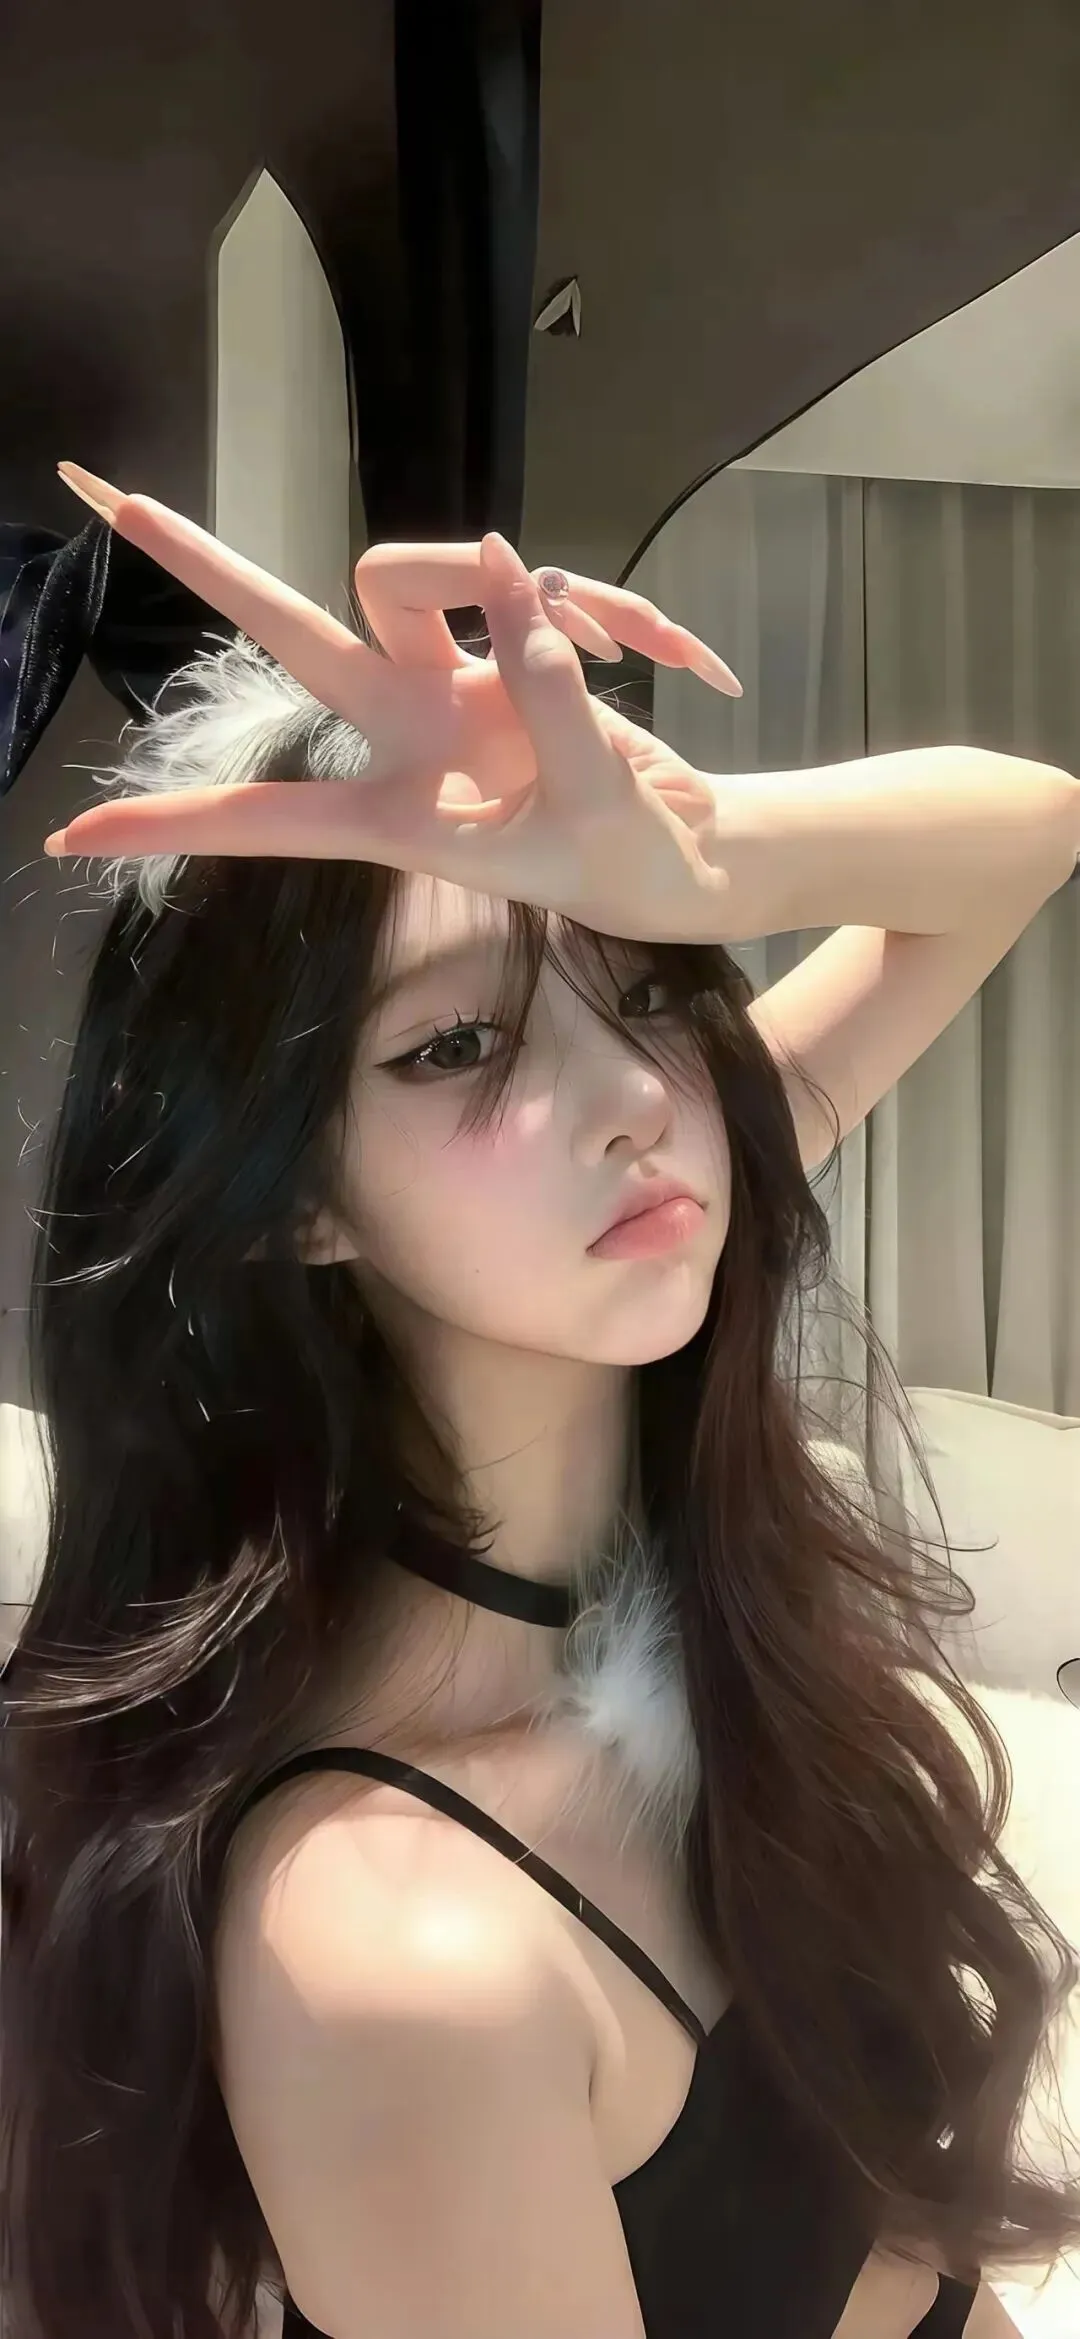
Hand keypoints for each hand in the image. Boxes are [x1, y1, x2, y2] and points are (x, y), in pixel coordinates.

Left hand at [45, 470, 740, 940]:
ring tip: (629, 651)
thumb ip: (549, 695)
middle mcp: (408, 731)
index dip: (178, 825)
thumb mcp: (593, 805)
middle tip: (117, 500)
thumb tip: (512, 568)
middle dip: (213, 569)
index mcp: (402, 811)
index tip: (75, 835)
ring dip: (525, 589)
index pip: (269, 816)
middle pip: (297, 627)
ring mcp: (455, 683)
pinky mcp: (514, 648)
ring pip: (427, 573)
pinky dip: (614, 613)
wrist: (698, 856)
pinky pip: (540, 587)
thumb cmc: (635, 866)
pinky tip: (681, 659)